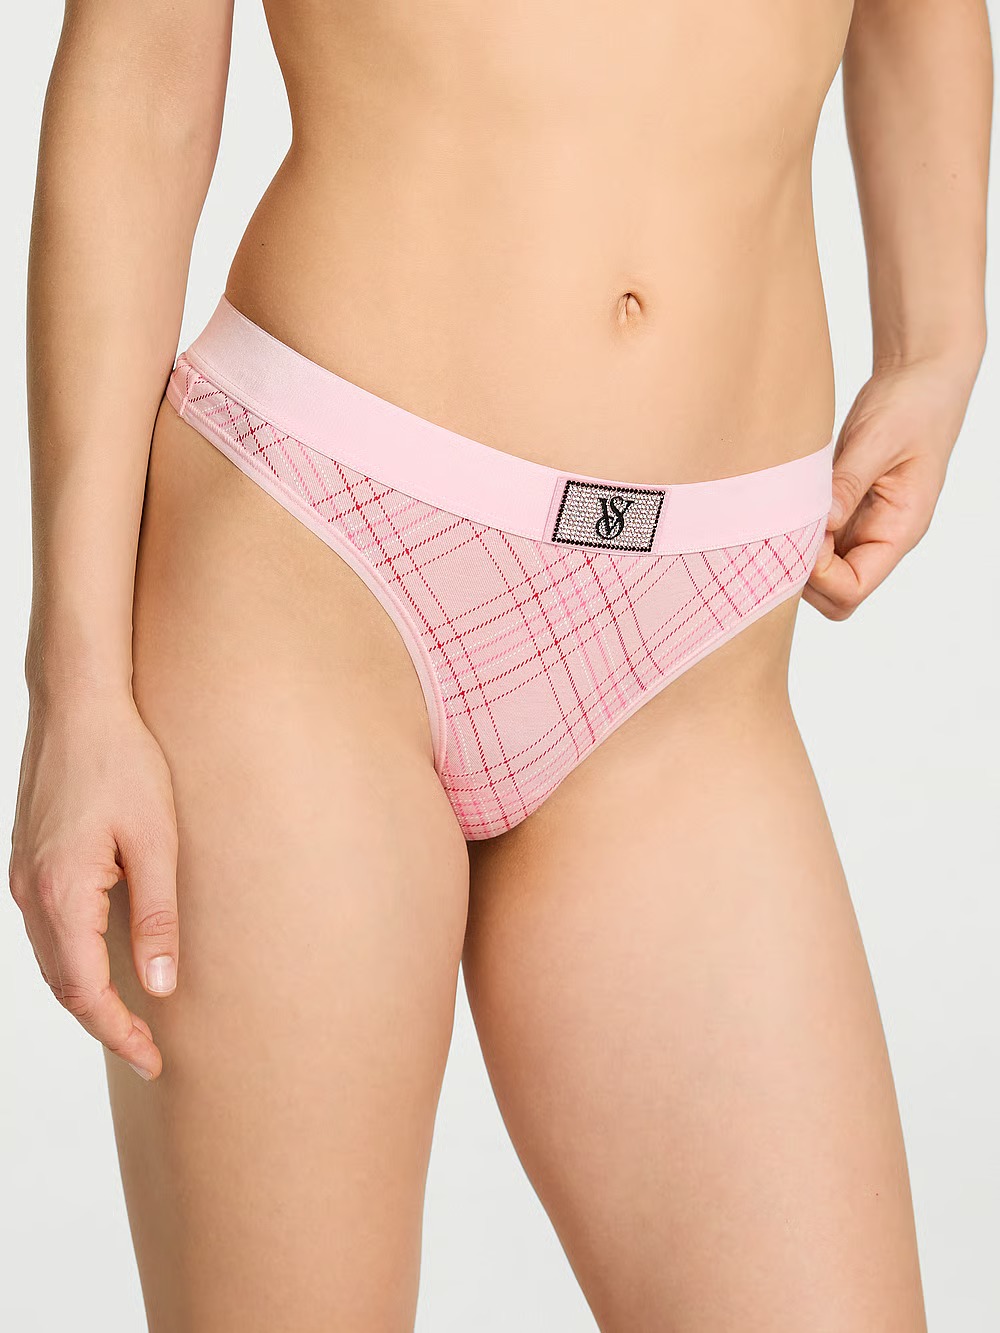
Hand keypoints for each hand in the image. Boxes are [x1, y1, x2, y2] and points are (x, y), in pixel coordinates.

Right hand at [9, 688, 177, 1079]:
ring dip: (87, 995)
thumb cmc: (124, 763)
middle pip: (62, 984)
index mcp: (62, 893)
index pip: (85, 992)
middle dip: (105, 1023)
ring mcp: (24, 875)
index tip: (153, 1059)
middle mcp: (31, 892)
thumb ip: (158, 917)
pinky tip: (104, 962)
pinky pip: (48, 929)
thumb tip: (159, 986)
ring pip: (51, 960)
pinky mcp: (30, 860)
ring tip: (131, 1018)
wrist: (79, 705)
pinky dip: (74, 960)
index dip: (119, 1032)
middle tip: (148, 1051)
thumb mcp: (157, 841)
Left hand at [805, 352, 981, 619]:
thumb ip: (848, 483)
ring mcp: (861, 526)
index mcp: (899, 530)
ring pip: (819, 572)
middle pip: (833, 594)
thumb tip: (819, 525)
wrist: (920, 375)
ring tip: (787, 510)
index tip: (802, 533)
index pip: (853, 589)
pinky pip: (815, 540)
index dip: (819, 575)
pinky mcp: (844, 509)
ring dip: (796, 551)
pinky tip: (788, 502)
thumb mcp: (879, 439)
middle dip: (803, 572)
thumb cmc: (913, 404)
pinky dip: (796, 531)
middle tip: (788, 524)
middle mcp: (880, 538)